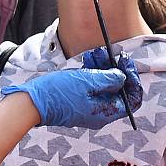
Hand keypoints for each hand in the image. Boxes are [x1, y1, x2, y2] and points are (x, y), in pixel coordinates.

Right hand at [1, 49, 141, 128]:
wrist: (33, 102)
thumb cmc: (59, 92)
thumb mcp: (88, 81)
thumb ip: (109, 79)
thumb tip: (122, 76)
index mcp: (106, 113)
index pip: (131, 99)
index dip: (132, 79)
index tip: (126, 63)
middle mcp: (100, 112)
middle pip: (118, 90)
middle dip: (115, 69)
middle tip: (111, 53)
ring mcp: (88, 107)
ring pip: (104, 86)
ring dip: (102, 68)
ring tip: (96, 53)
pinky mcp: (78, 100)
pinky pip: (91, 86)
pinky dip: (92, 72)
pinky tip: (88, 60)